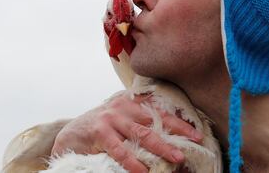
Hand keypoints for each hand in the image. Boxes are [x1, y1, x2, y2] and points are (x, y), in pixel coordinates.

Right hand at [51, 91, 203, 172]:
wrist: (72, 132)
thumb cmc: (104, 127)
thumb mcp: (123, 119)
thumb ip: (141, 123)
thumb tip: (168, 140)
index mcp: (132, 101)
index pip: (160, 110)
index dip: (179, 122)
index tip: (196, 134)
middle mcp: (124, 106)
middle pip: (155, 120)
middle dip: (176, 133)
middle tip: (192, 144)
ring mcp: (112, 118)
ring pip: (142, 134)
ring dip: (161, 147)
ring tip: (176, 159)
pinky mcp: (100, 131)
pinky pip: (120, 150)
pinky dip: (133, 162)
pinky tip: (143, 171)